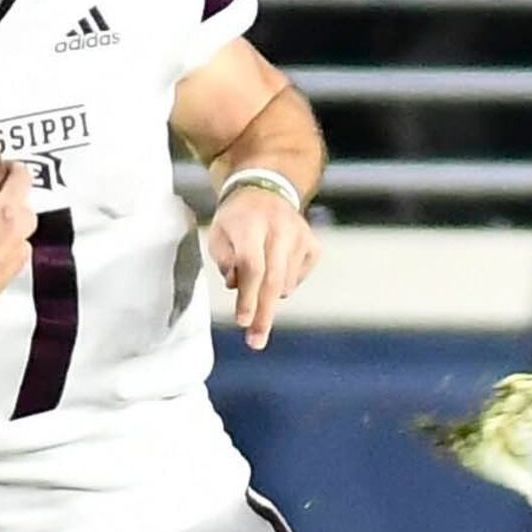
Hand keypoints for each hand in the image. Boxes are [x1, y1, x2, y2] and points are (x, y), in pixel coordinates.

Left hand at [206, 175, 318, 346]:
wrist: (264, 189)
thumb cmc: (235, 220)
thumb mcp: (218, 234)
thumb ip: (224, 261)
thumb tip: (238, 286)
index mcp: (251, 225)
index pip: (253, 266)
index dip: (248, 296)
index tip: (242, 321)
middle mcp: (280, 228)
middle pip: (273, 279)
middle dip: (264, 314)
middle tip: (256, 342)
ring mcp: (301, 236)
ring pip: (285, 282)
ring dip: (268, 293)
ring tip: (256, 282)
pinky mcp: (313, 244)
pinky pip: (297, 277)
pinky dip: (284, 283)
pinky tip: (274, 267)